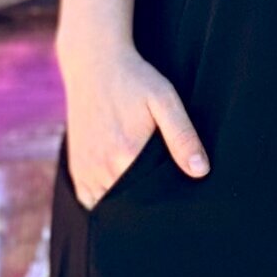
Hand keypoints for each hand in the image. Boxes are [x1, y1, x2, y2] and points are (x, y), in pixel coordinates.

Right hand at [58, 36, 207, 209]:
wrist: (94, 66)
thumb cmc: (136, 81)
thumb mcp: (166, 101)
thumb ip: (182, 137)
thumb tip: (201, 171)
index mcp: (125, 156)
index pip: (147, 199)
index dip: (164, 204)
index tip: (177, 206)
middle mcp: (100, 168)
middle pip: (126, 206)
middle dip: (143, 210)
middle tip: (164, 208)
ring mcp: (84, 170)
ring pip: (105, 206)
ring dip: (122, 208)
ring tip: (145, 203)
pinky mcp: (76, 168)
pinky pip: (88, 199)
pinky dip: (103, 202)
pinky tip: (123, 195)